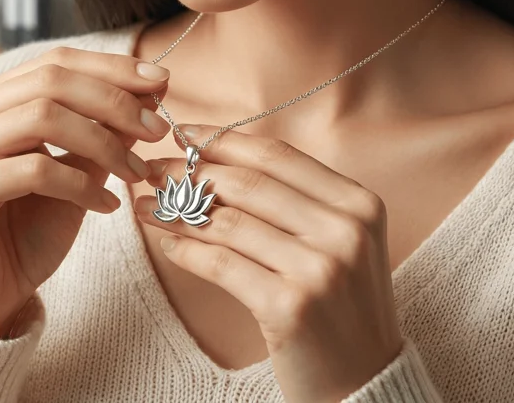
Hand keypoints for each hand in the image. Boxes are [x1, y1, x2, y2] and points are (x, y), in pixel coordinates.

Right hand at [0, 47, 172, 338]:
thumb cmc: (26, 231)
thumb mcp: (75, 172)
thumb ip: (100, 131)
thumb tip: (148, 92)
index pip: (52, 63)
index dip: (110, 68)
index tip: (162, 82)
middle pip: (49, 81)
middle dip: (114, 102)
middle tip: (158, 130)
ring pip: (42, 117)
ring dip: (103, 142)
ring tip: (135, 173)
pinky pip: (33, 170)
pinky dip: (80, 184)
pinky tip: (106, 206)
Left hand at [135, 124, 402, 402]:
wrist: (366, 380)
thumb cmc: (339, 306)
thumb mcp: (336, 242)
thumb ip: (291, 201)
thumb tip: (212, 159)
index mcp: (358, 203)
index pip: (277, 156)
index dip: (222, 140)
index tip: (182, 135)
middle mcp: (344, 230)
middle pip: (247, 183)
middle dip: (189, 172)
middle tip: (151, 170)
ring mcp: (319, 268)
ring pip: (228, 222)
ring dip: (177, 211)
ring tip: (147, 206)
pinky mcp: (290, 306)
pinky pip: (221, 264)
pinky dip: (187, 252)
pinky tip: (169, 246)